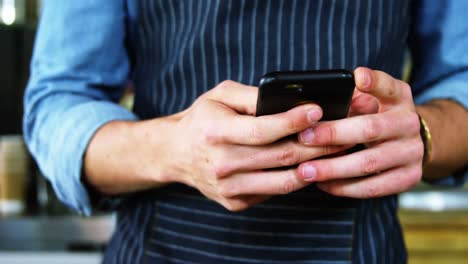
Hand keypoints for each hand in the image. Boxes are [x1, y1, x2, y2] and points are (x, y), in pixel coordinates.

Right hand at [162, 81, 346, 210]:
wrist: (177, 153)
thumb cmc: (203, 119)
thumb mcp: (220, 95)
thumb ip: (251, 95)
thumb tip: (290, 99)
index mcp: (215, 132)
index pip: (261, 129)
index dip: (293, 121)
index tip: (319, 109)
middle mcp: (220, 163)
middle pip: (280, 156)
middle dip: (318, 143)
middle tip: (344, 131)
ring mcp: (228, 188)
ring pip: (284, 180)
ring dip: (315, 165)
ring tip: (337, 151)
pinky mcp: (235, 202)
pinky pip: (275, 191)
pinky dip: (297, 179)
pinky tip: (311, 165)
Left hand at [296, 67, 422, 197]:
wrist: (410, 142)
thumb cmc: (378, 117)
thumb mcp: (372, 99)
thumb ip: (351, 97)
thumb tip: (315, 105)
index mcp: (399, 98)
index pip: (388, 86)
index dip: (374, 81)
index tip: (357, 77)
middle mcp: (409, 123)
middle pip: (370, 129)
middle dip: (333, 134)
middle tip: (303, 138)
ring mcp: (412, 152)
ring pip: (369, 163)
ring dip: (333, 169)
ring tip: (306, 170)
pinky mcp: (409, 177)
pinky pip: (374, 187)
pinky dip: (345, 187)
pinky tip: (324, 184)